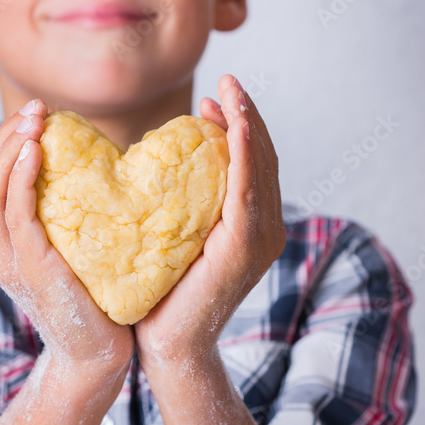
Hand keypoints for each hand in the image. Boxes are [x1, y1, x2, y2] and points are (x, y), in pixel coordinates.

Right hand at [0, 99, 134, 374]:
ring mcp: (7, 260)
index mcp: (0, 244)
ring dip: (12, 146)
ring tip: (37, 118)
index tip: (36, 115)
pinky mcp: (29, 268)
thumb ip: (65, 218)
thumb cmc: (93, 301)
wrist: (96, 356)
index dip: (4, 142)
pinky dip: (22, 177)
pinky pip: (16, 213)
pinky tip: (39, 151)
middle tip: (38, 107)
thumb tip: (90, 172)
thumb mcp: (70, 251)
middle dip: (6, 135)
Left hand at [133, 74, 285, 374]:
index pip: (250, 163)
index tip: (214, 96)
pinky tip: (235, 129)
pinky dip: (243, 158)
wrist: (165, 343)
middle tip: (228, 81)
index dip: (237, 125)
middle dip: (245, 115)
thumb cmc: (162, 291)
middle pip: (260, 158)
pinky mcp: (244, 248)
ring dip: (247, 125)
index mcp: (250, 224)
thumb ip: (180, 201)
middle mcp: (264, 228)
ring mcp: (260, 239)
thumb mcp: (173, 233)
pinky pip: (246, 193)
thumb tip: (160, 162)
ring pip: (258, 168)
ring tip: (232, 92)